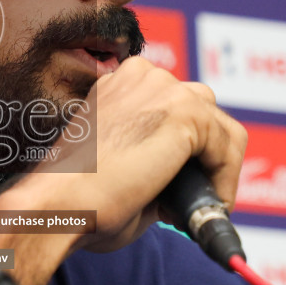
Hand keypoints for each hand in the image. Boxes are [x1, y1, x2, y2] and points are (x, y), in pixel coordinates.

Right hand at [10, 57, 246, 252]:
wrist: (58, 206)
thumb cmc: (77, 200)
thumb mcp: (120, 165)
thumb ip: (155, 159)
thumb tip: (189, 181)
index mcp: (120, 86)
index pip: (173, 106)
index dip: (186, 150)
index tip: (181, 186)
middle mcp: (141, 78)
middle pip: (202, 110)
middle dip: (207, 156)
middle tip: (195, 198)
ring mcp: (164, 89)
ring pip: (221, 127)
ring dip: (220, 168)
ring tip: (206, 205)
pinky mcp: (184, 112)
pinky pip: (228, 146)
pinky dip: (226, 180)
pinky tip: (211, 205)